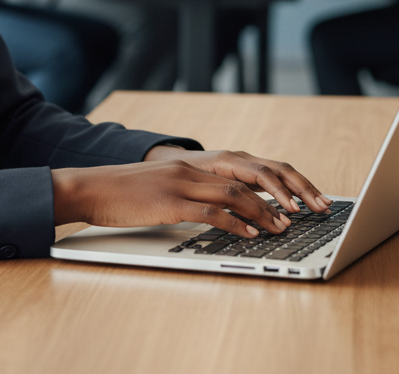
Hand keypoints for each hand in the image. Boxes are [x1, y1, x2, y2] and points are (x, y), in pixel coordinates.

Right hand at [52, 147, 330, 238]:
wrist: (91, 187)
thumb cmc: (125, 192)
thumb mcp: (164, 187)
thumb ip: (192, 193)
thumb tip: (223, 211)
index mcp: (193, 164)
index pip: (247, 165)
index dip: (277, 180)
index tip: (300, 197)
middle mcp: (192, 168)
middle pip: (249, 174)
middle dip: (283, 192)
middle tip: (307, 210)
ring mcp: (181, 183)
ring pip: (234, 192)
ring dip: (263, 211)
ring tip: (282, 227)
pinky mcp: (169, 202)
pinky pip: (210, 211)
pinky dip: (234, 223)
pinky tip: (248, 234)